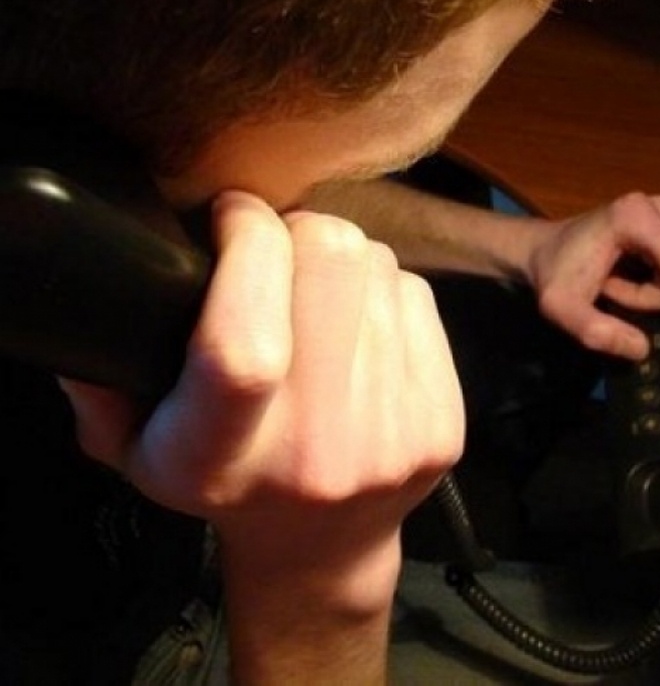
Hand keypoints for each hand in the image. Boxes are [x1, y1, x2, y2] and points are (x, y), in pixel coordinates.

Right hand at [59, 191, 464, 608]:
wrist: (322, 549)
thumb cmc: (226, 486)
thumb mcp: (139, 452)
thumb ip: (108, 384)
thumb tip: (112, 295)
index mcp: (225, 457)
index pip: (245, 339)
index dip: (245, 247)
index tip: (230, 216)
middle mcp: (319, 450)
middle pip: (332, 266)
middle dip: (299, 228)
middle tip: (278, 247)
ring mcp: (394, 437)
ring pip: (379, 269)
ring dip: (343, 263)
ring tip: (317, 299)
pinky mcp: (443, 423)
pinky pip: (418, 297)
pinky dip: (384, 291)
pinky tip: (359, 327)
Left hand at [526, 192, 659, 359]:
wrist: (539, 250)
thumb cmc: (551, 275)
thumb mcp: (562, 310)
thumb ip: (597, 332)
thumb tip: (643, 349)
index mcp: (636, 218)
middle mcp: (658, 207)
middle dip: (652, 301)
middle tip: (608, 296)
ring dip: (648, 295)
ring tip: (609, 286)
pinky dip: (651, 286)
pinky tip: (619, 279)